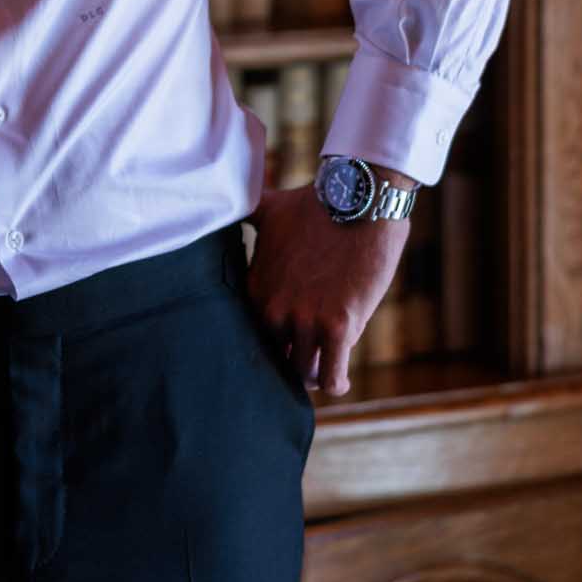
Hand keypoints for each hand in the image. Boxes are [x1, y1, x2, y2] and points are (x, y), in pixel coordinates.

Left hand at [246, 184, 410, 395]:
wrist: (357, 199)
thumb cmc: (315, 205)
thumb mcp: (267, 209)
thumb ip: (245, 216)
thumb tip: (224, 201)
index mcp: (256, 289)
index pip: (253, 337)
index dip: (271, 343)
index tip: (283, 343)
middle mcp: (274, 309)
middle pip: (277, 360)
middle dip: (291, 363)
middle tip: (306, 362)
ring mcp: (305, 319)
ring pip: (305, 373)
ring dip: (316, 375)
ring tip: (325, 370)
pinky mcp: (339, 326)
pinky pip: (332, 377)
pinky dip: (336, 383)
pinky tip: (340, 381)